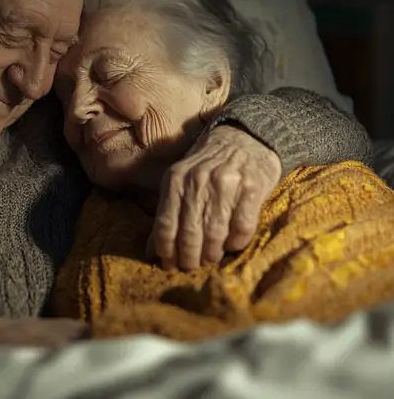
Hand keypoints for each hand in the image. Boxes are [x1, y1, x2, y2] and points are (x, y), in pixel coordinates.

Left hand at [147, 125, 281, 270]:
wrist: (246, 137)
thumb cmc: (208, 165)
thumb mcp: (182, 181)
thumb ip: (167, 212)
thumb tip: (150, 252)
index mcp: (175, 179)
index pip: (165, 224)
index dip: (165, 250)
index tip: (168, 266)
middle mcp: (198, 181)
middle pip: (189, 233)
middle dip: (189, 258)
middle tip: (192, 267)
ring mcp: (226, 184)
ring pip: (215, 233)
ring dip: (212, 253)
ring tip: (211, 259)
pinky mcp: (252, 188)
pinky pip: (242, 226)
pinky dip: (237, 242)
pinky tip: (233, 245)